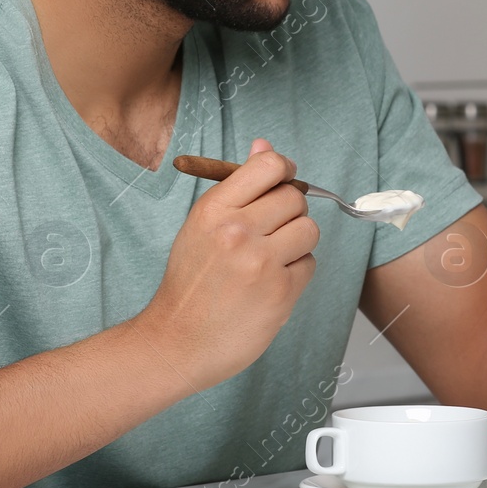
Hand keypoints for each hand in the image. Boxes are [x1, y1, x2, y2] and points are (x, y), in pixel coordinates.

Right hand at [134, 138, 318, 388]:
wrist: (177, 341)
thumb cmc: (190, 283)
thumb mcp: (202, 225)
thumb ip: (238, 188)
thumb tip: (265, 146)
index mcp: (214, 208)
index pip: (269, 166)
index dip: (284, 171)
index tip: (283, 182)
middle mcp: (237, 231)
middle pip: (294, 198)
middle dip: (290, 213)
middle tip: (270, 234)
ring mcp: (261, 262)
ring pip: (309, 230)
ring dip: (297, 243)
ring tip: (272, 259)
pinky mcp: (280, 292)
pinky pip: (309, 265)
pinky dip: (296, 273)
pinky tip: (270, 285)